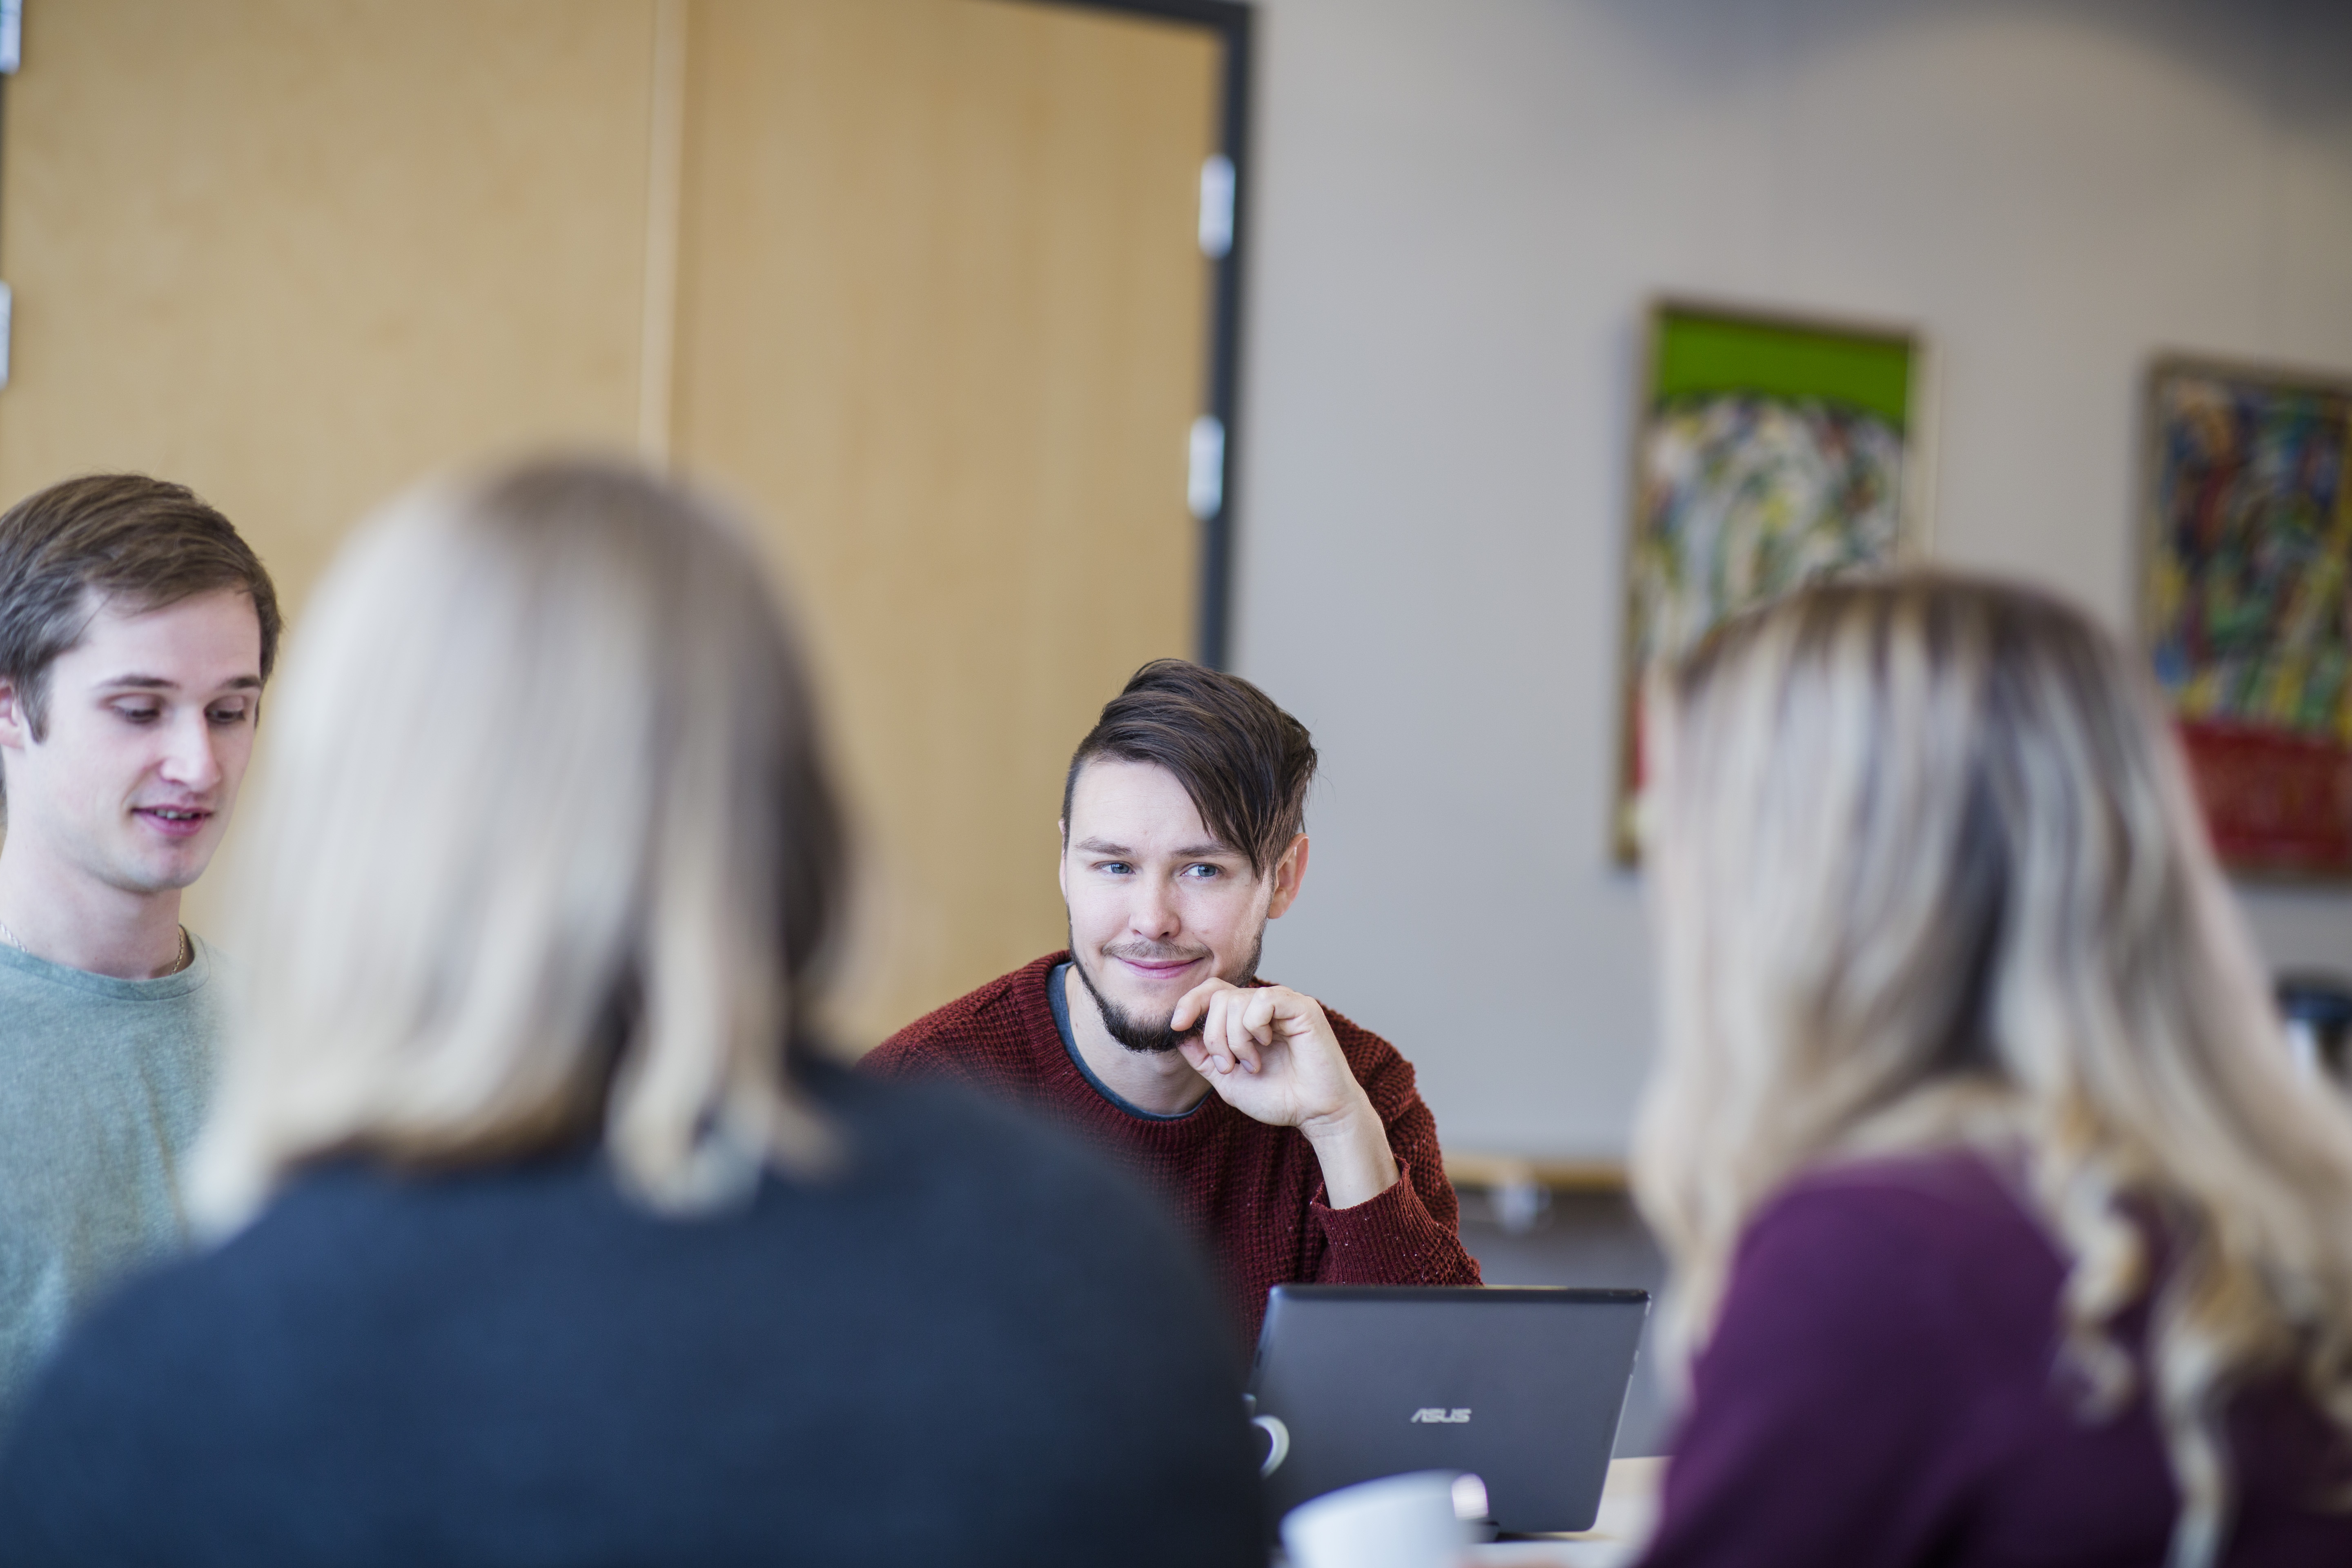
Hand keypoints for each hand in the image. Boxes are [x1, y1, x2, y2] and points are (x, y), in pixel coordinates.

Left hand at [1173, 980, 1400, 1207]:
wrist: (1314, 1113)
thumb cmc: (1279, 1097)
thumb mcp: (1227, 1079)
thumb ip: (1202, 1056)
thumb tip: (1178, 1034)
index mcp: (1247, 1018)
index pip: (1212, 992)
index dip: (1189, 1002)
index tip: (1176, 1025)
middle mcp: (1264, 1005)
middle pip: (1218, 997)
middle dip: (1214, 1036)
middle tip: (1229, 1065)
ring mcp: (1283, 1003)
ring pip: (1236, 1000)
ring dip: (1235, 1040)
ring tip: (1253, 1063)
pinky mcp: (1302, 1007)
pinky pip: (1263, 1000)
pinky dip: (1255, 1027)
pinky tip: (1268, 1044)